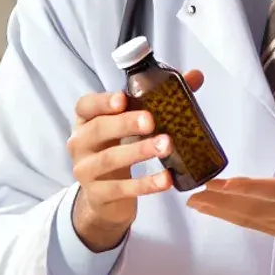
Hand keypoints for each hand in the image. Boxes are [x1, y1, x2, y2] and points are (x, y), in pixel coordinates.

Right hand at [68, 71, 204, 251]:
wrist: (105, 198)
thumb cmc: (119, 149)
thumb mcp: (132, 125)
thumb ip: (160, 99)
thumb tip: (195, 76)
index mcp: (86, 121)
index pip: (85, 106)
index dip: (101, 102)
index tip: (122, 99)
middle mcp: (80, 144)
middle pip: (98, 130)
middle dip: (125, 124)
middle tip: (151, 121)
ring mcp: (86, 171)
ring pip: (110, 159)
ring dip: (139, 151)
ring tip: (166, 145)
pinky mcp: (99, 196)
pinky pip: (123, 189)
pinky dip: (146, 184)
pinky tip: (166, 179)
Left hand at [186, 128, 274, 254]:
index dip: (249, 189)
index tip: (224, 185)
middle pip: (256, 208)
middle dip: (223, 202)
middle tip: (193, 193)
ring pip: (252, 220)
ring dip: (222, 212)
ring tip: (195, 202)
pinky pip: (256, 226)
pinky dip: (233, 218)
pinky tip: (215, 212)